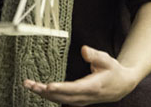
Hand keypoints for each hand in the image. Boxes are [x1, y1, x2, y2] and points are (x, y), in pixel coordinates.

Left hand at [23, 45, 137, 105]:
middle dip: (45, 91)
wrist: (122, 85)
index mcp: (93, 87)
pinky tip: (38, 89)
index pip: (74, 89)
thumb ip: (95, 55)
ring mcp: (81, 100)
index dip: (61, 88)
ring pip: (60, 99)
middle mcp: (86, 96)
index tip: (48, 86)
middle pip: (63, 96)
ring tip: (29, 85)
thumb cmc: (113, 71)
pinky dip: (49, 95)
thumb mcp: (107, 59)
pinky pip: (61, 99)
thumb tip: (83, 50)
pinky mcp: (78, 100)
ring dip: (43, 94)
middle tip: (30, 84)